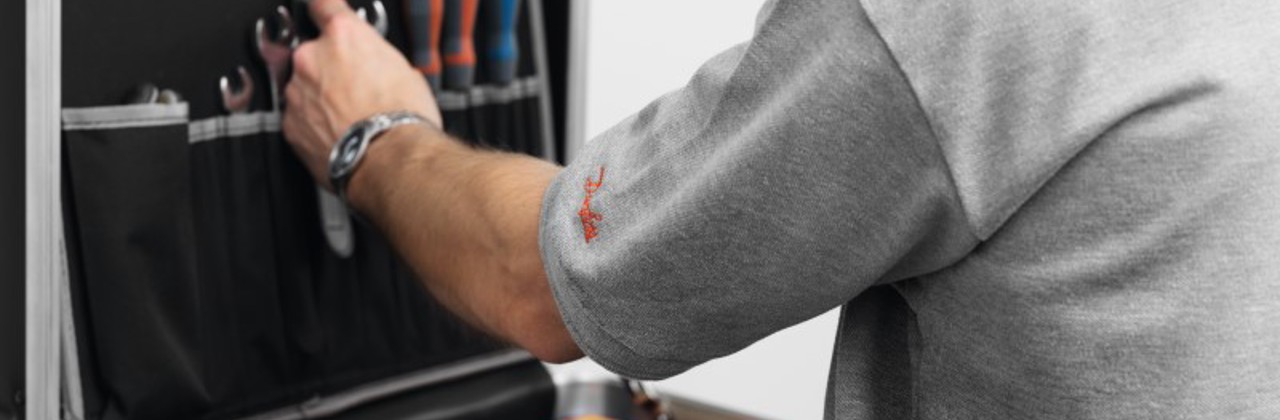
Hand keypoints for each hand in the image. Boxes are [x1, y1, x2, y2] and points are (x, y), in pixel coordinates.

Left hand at [283, 0, 443, 189]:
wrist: (389, 161)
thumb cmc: (402, 119)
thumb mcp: (407, 72)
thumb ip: (379, 59)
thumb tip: (379, 66)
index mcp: (344, 36)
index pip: (323, 4)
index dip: (323, 7)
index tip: (321, 8)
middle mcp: (313, 58)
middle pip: (315, 53)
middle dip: (332, 68)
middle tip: (359, 88)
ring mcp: (297, 91)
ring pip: (305, 86)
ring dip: (322, 97)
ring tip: (352, 117)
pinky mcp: (290, 124)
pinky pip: (300, 116)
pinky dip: (314, 123)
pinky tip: (340, 133)